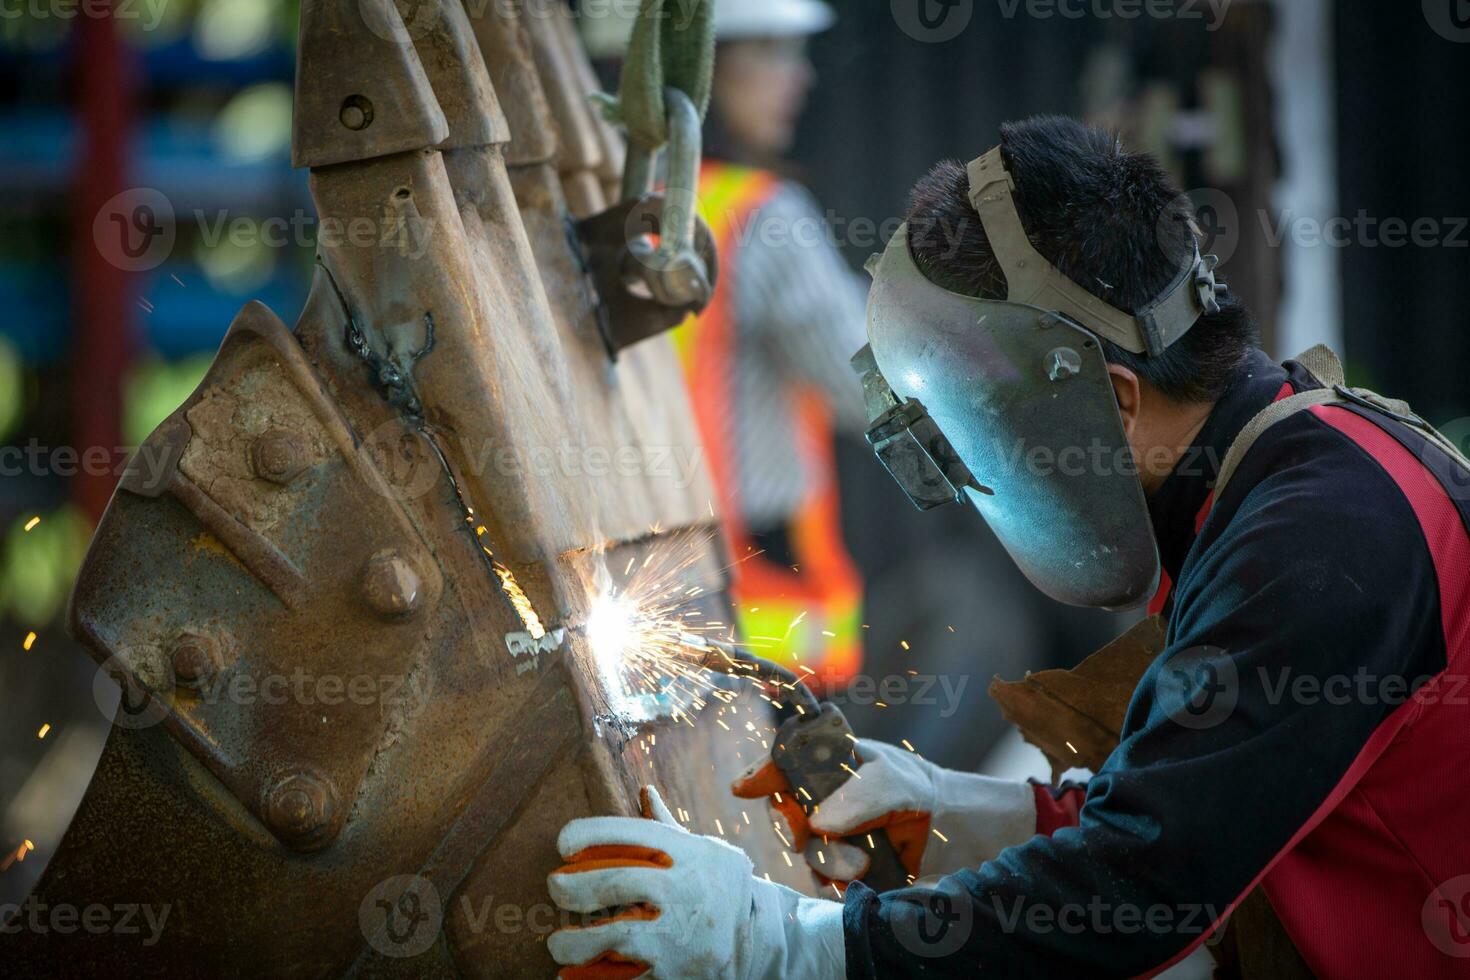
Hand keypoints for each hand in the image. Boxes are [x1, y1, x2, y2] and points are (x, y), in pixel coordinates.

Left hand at [548, 786, 844, 979]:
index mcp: (690, 854)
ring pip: (617, 936)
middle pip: (617, 882)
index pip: (633, 833)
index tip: (562, 843)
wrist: (762, 940)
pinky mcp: (677, 972)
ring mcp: (682, 934)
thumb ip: (666, 828)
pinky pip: (628, 978)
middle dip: (573, 888)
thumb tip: (644, 791)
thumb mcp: (703, 852)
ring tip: (559, 943)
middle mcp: (686, 890)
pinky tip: (572, 977)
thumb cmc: (722, 887)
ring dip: (576, 941)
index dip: (590, 833)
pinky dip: (594, 979)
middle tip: (554, 890)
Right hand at [732, 738, 1036, 884]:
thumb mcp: (893, 781)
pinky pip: (822, 880)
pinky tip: (860, 878)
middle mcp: (821, 799)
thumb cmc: (918, 790)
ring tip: (861, 864)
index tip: (744, 787)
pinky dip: (836, 883)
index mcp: (827, 764)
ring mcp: (829, 835)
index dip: (760, 776)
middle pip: (784, 814)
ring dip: (828, 861)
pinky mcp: (840, 867)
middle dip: (792, 827)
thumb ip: (858, 797)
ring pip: (805, 852)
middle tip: (806, 833)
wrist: (947, 831)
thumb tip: (819, 823)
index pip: (783, 766)